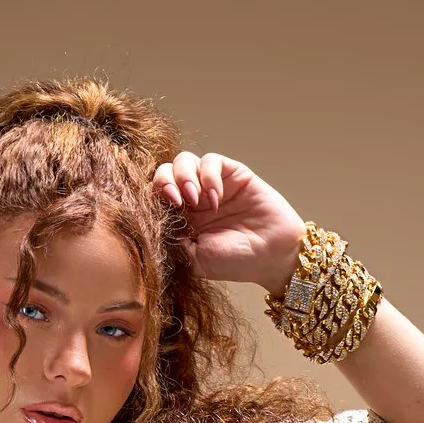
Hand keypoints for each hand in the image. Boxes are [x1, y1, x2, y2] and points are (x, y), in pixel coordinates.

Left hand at [153, 152, 306, 297]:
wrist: (271, 256)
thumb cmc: (234, 262)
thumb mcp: (194, 260)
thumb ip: (173, 240)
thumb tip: (154, 220)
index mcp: (181, 218)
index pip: (155, 195)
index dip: (153, 196)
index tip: (163, 210)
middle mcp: (194, 199)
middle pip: (165, 172)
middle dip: (165, 181)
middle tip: (177, 201)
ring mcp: (212, 184)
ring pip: (184, 160)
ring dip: (185, 176)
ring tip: (196, 199)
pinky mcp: (233, 174)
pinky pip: (211, 160)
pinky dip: (208, 175)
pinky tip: (216, 196)